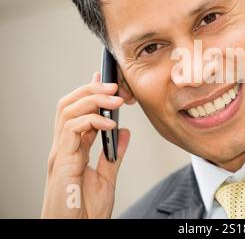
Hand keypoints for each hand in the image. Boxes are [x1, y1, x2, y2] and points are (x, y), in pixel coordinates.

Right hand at [41, 72, 129, 217]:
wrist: (77, 231)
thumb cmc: (85, 212)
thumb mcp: (107, 178)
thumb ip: (114, 155)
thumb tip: (124, 133)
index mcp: (72, 149)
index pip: (77, 112)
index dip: (90, 93)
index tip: (106, 80)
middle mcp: (63, 147)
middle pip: (67, 104)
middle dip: (90, 89)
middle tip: (114, 85)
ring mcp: (60, 153)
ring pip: (66, 110)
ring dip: (92, 99)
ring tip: (115, 99)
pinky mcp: (62, 161)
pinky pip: (71, 129)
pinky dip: (91, 120)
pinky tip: (110, 123)